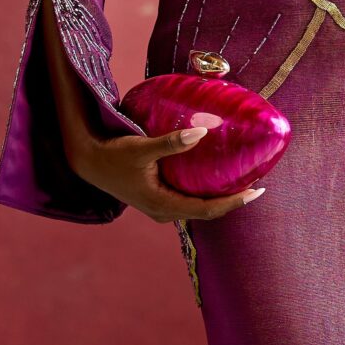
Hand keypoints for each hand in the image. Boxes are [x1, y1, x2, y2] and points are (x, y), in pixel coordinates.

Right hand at [70, 114, 268, 225]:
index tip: (257, 191)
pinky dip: (204, 191)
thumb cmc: (113, 155)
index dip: (235, 202)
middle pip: (206, 211)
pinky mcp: (157, 199)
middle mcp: (164, 212)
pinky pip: (188, 199)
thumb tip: (202, 133)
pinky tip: (213, 176)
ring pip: (197, 206)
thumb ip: (171, 142)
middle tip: (257, 184)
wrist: (87, 161)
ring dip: (219, 197)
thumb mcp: (142, 147)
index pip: (208, 210)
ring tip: (240, 180)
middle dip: (232, 200)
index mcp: (163, 205)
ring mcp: (160, 207)